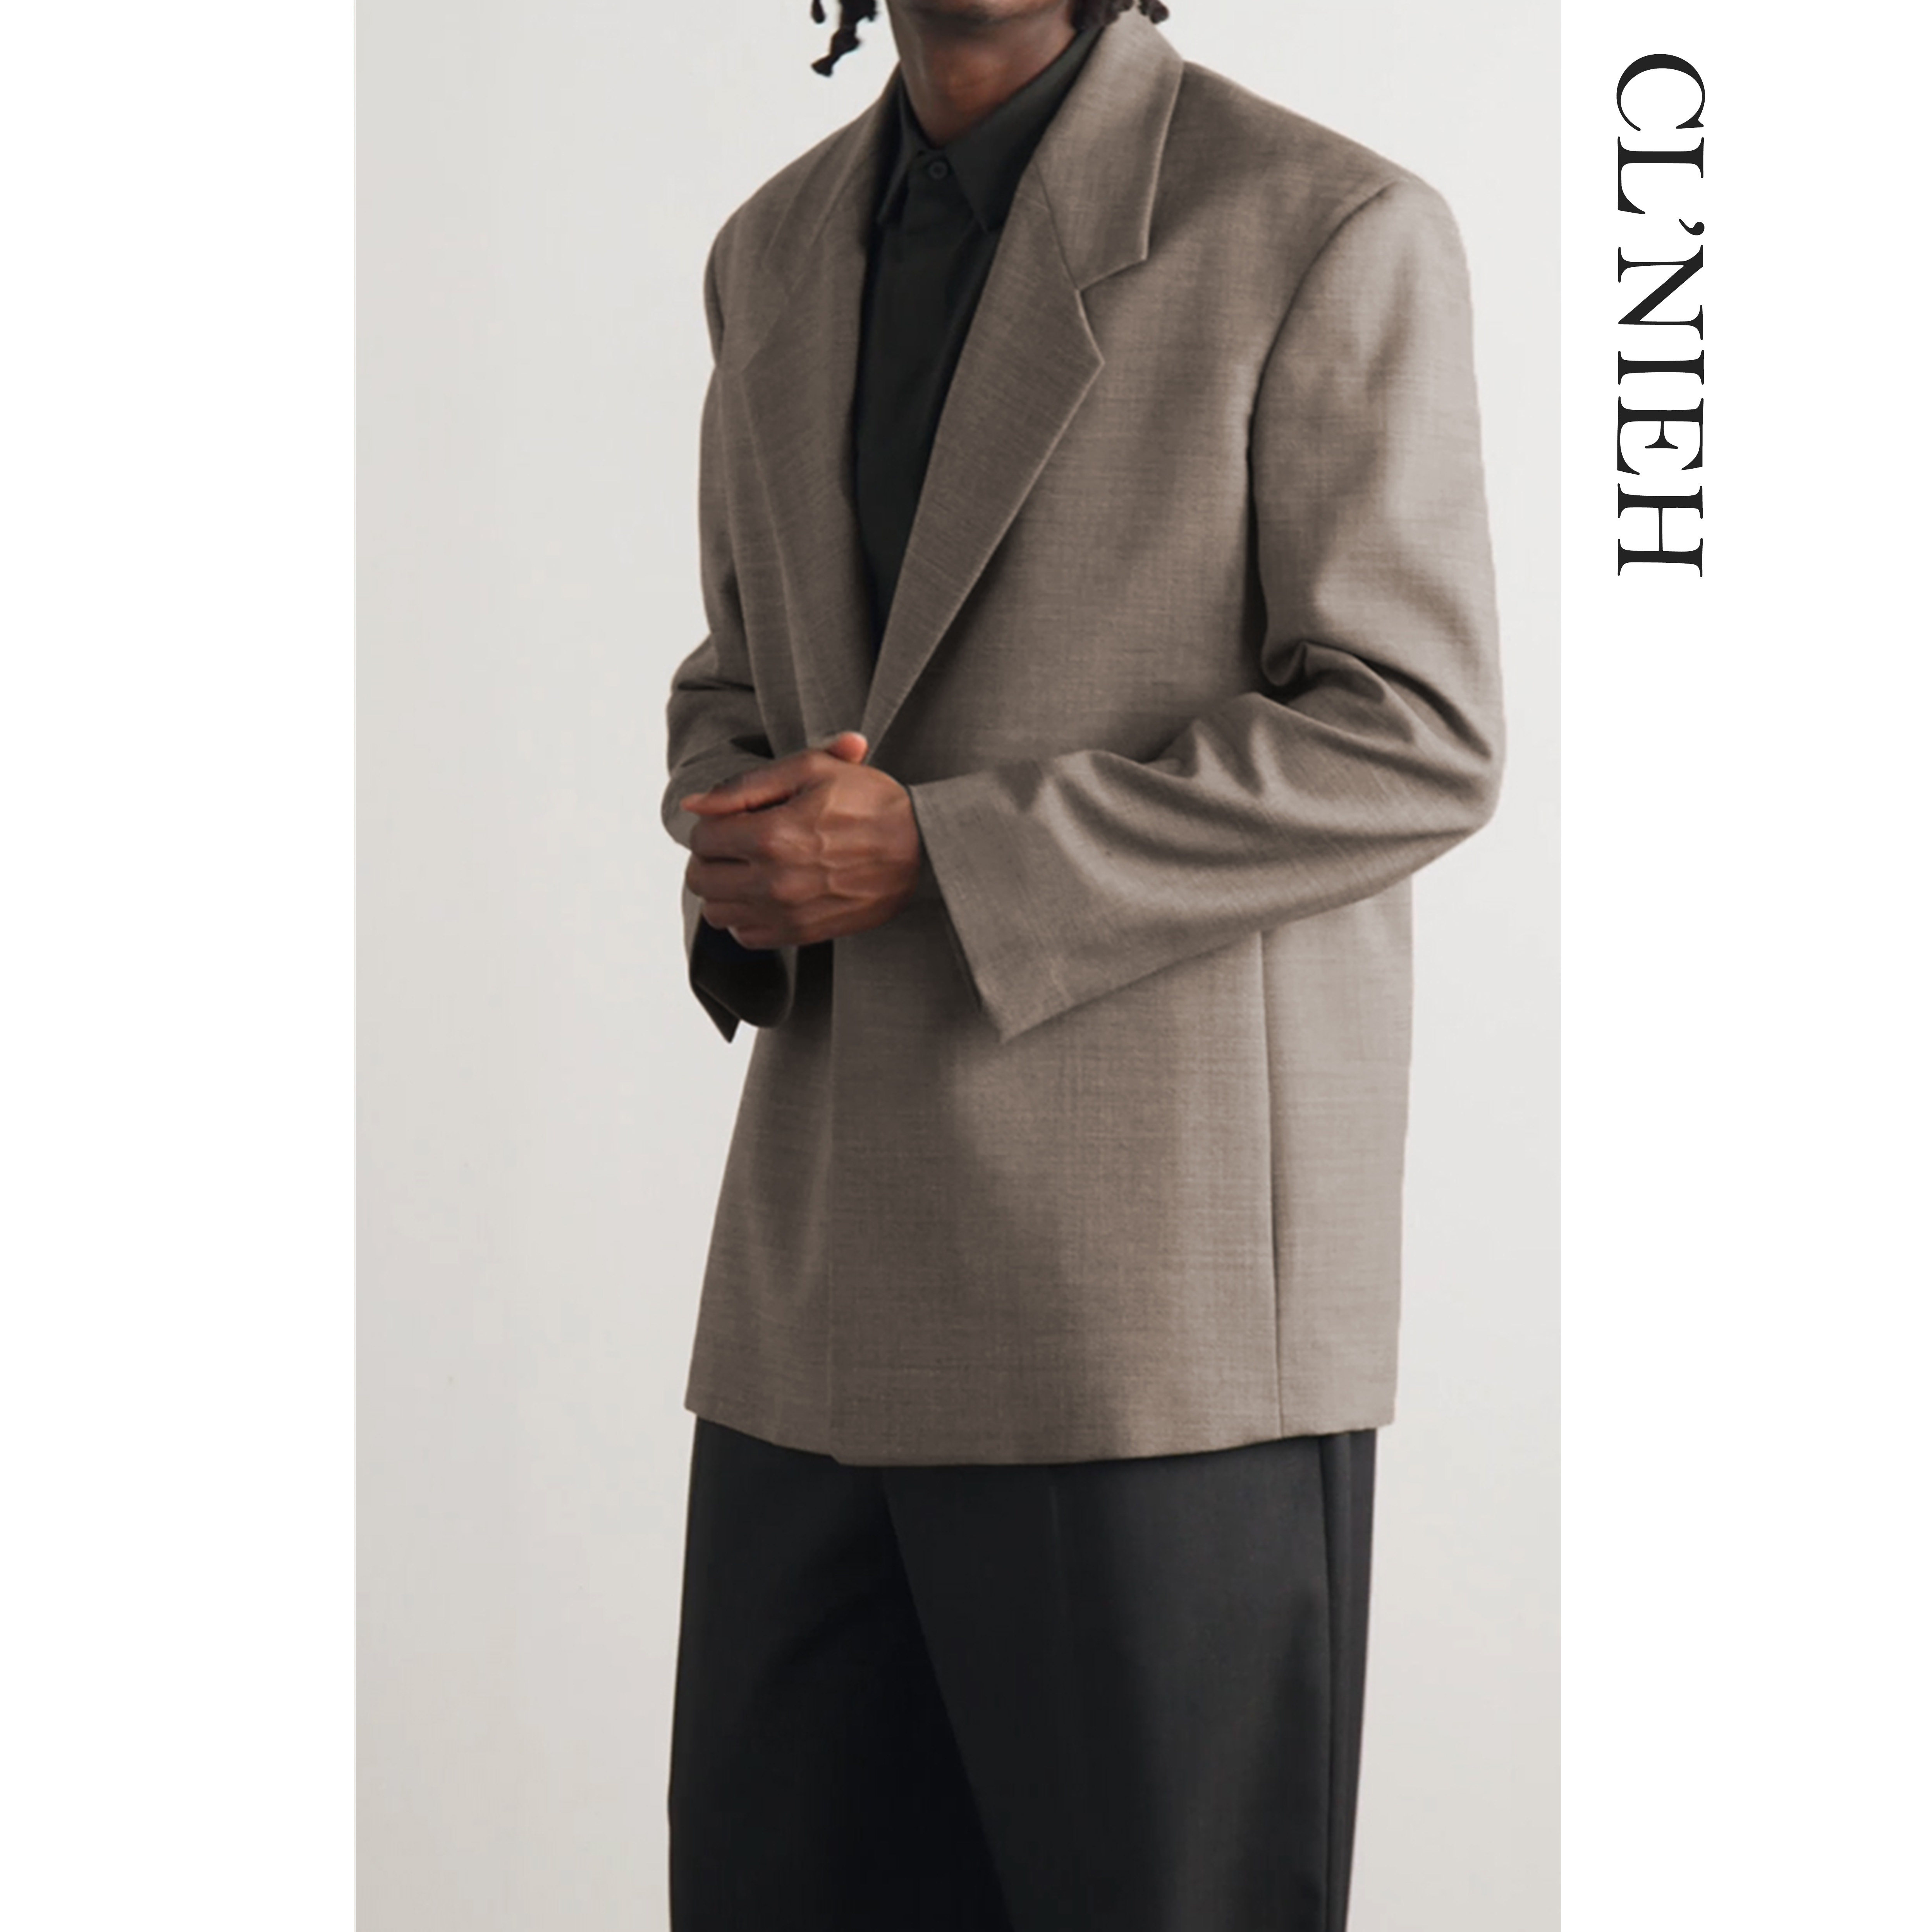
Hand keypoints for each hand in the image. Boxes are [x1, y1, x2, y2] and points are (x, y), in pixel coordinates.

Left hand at [680, 731, 924, 948]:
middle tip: (736, 843)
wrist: (922, 848)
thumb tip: (693, 805)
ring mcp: (788, 913)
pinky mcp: (802, 934)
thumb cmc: (869, 801)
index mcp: (773, 835)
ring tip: (750, 869)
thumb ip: (745, 786)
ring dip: (724, 889)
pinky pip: (746, 937)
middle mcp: (774, 881)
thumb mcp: (811, 770)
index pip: (702, 838)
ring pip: (717, 913)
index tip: (735, 818)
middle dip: (710, 857)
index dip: (712, 823)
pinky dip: (746, 917)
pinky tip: (767, 894)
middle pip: (701, 879)